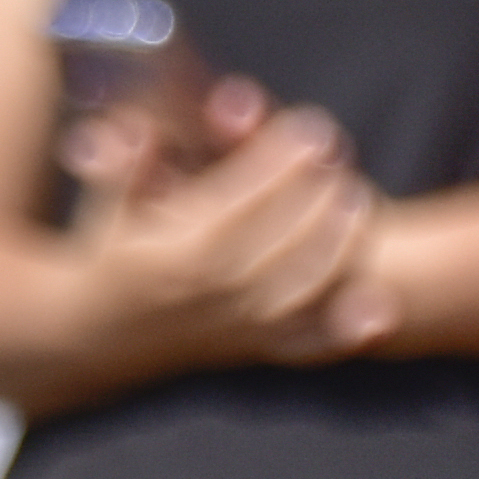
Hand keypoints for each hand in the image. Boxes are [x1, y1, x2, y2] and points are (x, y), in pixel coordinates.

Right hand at [64, 87, 390, 374]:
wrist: (97, 335)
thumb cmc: (107, 252)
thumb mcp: (106, 203)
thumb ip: (123, 166)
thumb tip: (136, 133)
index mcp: (175, 251)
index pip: (239, 198)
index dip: (279, 162)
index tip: (311, 128)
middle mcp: (213, 292)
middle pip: (283, 238)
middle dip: (317, 191)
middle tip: (338, 150)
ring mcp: (239, 325)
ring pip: (306, 285)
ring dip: (340, 241)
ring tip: (358, 196)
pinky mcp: (256, 349)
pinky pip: (310, 343)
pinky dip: (346, 329)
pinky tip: (380, 306)